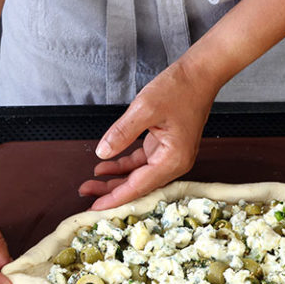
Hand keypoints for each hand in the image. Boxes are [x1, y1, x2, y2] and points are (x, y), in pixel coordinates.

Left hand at [79, 60, 217, 209]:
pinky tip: (105, 166)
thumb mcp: (145, 109)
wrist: (199, 75)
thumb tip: (103, 152)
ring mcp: (171, 156)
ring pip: (139, 176)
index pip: (140, 186)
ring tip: (90, 183)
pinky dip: (124, 166)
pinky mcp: (165, 148)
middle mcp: (175, 163)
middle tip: (85, 193)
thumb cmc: (179, 89)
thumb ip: (122, 133)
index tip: (95, 208)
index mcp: (173, 159)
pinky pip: (142, 163)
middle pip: (139, 185)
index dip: (116, 198)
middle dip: (112, 191)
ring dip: (116, 180)